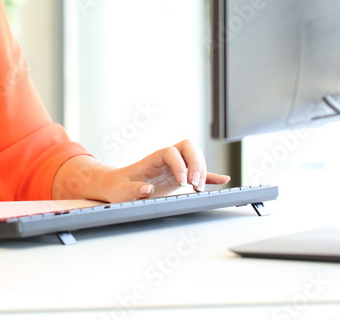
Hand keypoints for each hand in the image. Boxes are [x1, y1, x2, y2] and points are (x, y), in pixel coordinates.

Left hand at [101, 139, 230, 202]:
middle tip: (195, 184)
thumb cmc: (118, 186)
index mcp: (152, 159)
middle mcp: (166, 159)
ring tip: (199, 189)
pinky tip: (222, 179)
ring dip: (202, 171)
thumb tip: (149, 189)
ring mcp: (174, 167)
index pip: (171, 152)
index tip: (182, 182)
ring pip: (195, 157)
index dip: (180, 164)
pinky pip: (198, 173)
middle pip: (187, 148)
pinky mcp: (179, 177)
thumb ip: (133, 190)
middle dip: (196, 163)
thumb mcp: (121, 190)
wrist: (117, 186)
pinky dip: (211, 176)